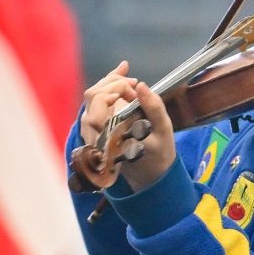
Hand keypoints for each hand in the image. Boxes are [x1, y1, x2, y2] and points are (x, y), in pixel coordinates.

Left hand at [74, 64, 175, 191]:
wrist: (148, 172)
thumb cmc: (159, 151)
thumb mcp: (163, 129)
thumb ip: (153, 107)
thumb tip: (141, 86)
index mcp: (110, 134)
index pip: (101, 100)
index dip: (118, 88)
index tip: (136, 91)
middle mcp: (94, 133)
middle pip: (93, 95)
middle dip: (113, 82)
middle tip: (134, 84)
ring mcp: (90, 131)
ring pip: (92, 97)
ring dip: (110, 84)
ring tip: (130, 83)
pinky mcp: (92, 128)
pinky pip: (94, 103)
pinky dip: (107, 90)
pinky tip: (122, 82)